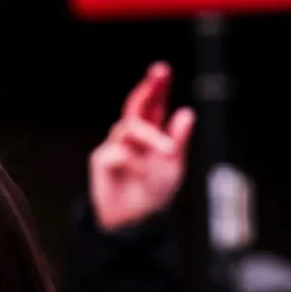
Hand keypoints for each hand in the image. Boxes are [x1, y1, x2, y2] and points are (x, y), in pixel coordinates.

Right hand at [89, 62, 194, 231]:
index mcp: (152, 135)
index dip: (157, 87)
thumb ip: (178, 140)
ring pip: (131, 126)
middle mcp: (133, 136)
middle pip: (137, 105)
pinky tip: (140, 176)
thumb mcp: (173, 166)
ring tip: (167, 152)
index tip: (162, 70)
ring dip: (152, 136)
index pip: (154, 106)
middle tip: (159, 71)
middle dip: (149, 87)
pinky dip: (136, 163)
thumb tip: (187, 112)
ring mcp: (116, 145)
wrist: (134, 222)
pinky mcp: (102, 159)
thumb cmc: (154, 193)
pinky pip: (120, 152)